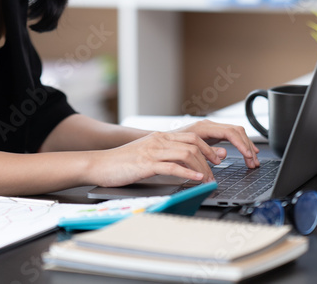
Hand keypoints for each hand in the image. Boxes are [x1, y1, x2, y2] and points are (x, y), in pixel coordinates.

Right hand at [87, 130, 229, 187]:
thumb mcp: (147, 154)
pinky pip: (173, 166)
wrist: (99, 164)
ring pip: (187, 153)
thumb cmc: (121, 162)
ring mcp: (153, 151)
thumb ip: (165, 156)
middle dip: (210, 156)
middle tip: (217, 169)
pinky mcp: (146, 164)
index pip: (192, 137)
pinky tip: (197, 179)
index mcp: (160, 137)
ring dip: (202, 167)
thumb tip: (185, 164)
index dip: (208, 147)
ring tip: (209, 178)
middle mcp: (158, 140)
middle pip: (194, 143)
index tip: (216, 159)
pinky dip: (189, 173)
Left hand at [171, 119, 260, 169]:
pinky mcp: (212, 134)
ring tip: (252, 161)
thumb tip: (223, 154)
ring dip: (246, 146)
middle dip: (247, 146)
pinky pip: (232, 136)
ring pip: (236, 133)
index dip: (241, 144)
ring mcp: (211, 128)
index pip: (229, 132)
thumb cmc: (171, 147)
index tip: (248, 155)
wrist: (160, 142)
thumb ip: (205, 153)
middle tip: (253, 162)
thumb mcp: (186, 151)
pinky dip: (241, 144)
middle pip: (236, 131)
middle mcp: (209, 125)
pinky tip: (246, 153)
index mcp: (203, 128)